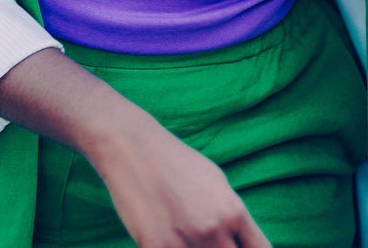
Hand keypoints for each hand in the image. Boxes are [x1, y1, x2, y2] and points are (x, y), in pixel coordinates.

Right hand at [0, 48, 270, 246]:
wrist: (116, 131)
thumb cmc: (167, 156)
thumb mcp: (211, 181)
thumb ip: (232, 221)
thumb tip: (251, 246)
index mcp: (232, 210)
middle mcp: (214, 228)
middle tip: (208, 245)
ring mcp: (183, 240)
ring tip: (181, 238)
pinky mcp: (151, 247)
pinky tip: (162, 241)